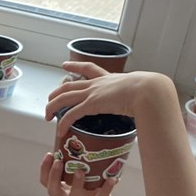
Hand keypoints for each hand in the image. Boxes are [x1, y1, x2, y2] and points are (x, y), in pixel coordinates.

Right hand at [39, 152, 122, 195]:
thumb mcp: (84, 188)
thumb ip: (82, 174)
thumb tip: (87, 150)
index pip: (46, 184)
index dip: (44, 170)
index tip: (49, 155)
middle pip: (53, 191)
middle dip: (54, 175)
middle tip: (59, 161)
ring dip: (76, 184)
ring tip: (80, 171)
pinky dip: (106, 189)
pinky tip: (111, 179)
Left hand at [45, 68, 176, 141]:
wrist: (147, 91)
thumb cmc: (148, 91)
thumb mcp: (139, 90)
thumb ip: (135, 97)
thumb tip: (144, 106)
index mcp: (107, 78)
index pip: (87, 68)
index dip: (74, 66)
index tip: (64, 65)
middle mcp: (96, 84)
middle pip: (68, 85)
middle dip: (56, 93)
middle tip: (49, 99)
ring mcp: (92, 93)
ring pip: (63, 98)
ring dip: (52, 107)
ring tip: (47, 116)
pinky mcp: (91, 104)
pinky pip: (70, 114)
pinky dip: (62, 123)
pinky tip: (59, 130)